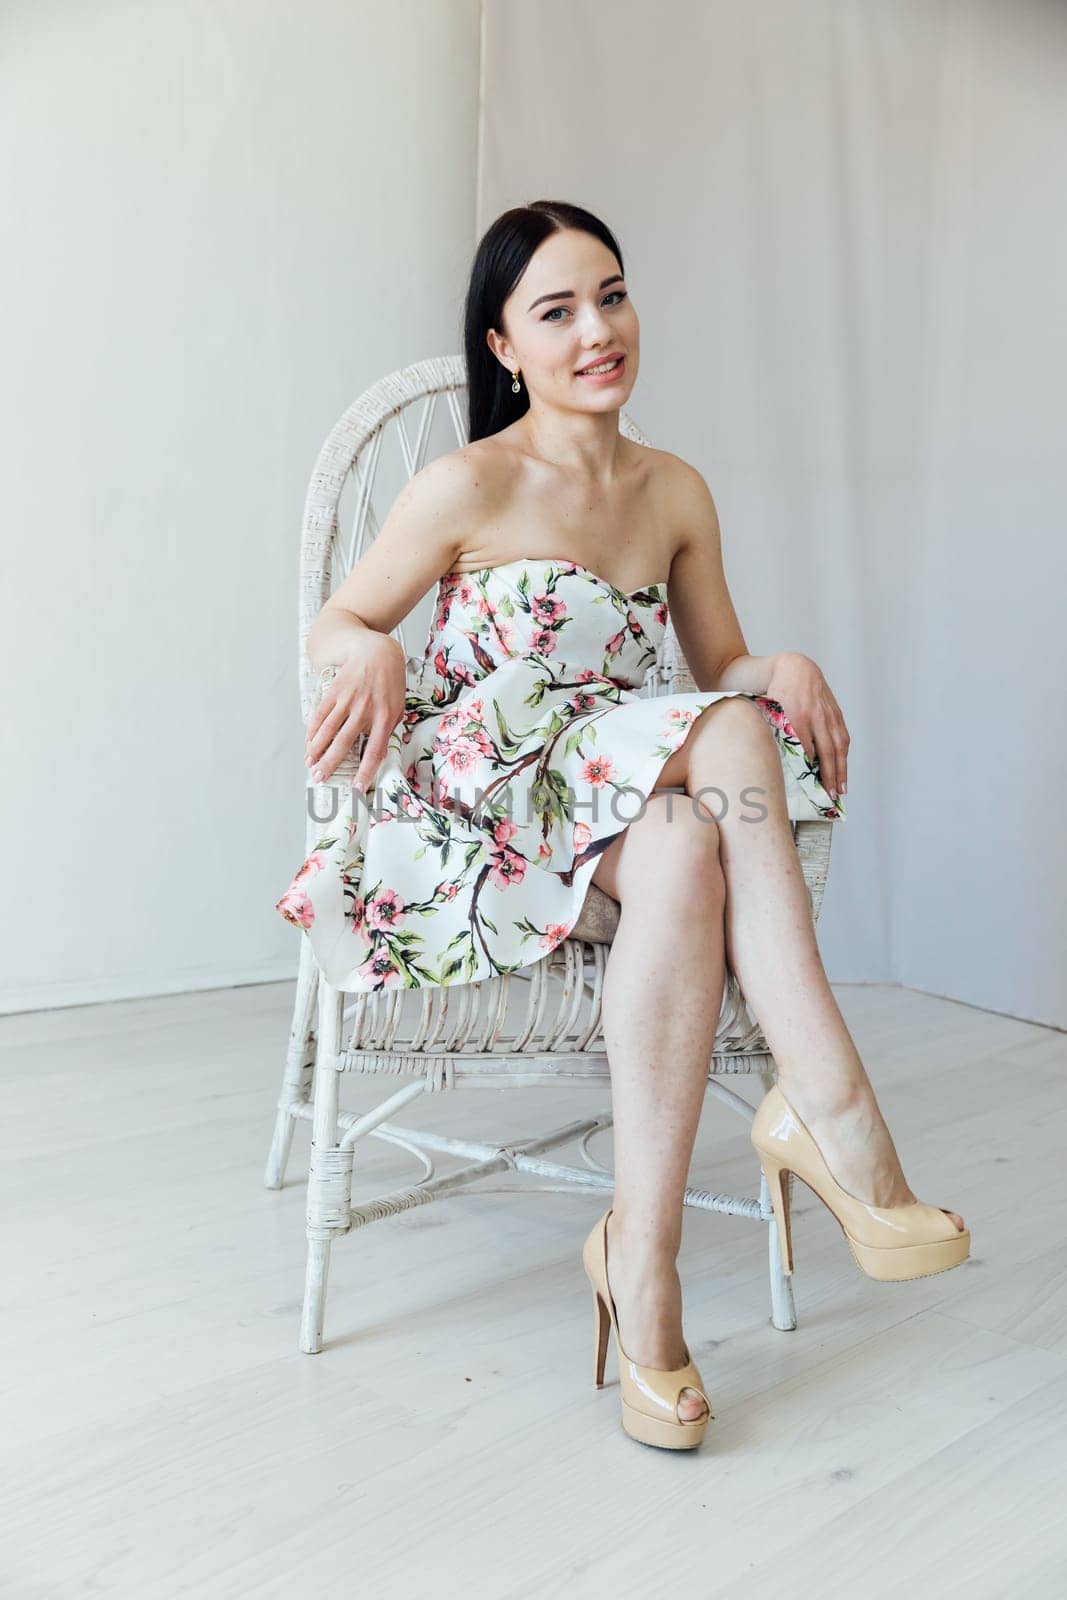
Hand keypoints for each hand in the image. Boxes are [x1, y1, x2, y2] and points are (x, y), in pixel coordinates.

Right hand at [304, 633, 406, 789]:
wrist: (376, 651)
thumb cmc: (390, 681)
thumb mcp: (398, 706)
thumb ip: (388, 729)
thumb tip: (378, 754)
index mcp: (385, 717)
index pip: (373, 751)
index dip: (364, 772)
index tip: (356, 788)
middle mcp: (365, 710)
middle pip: (344, 743)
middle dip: (330, 764)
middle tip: (319, 779)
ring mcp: (348, 700)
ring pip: (328, 729)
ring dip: (316, 749)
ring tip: (310, 765)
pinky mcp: (335, 691)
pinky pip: (321, 714)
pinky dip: (313, 730)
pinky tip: (309, 743)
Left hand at [765, 652, 848, 799]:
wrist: (796, 669)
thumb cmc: (777, 694)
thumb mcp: (771, 713)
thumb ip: (777, 735)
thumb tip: (780, 763)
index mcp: (796, 717)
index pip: (804, 749)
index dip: (808, 771)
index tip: (809, 790)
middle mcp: (816, 717)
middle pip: (825, 751)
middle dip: (828, 776)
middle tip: (830, 796)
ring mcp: (828, 715)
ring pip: (838, 747)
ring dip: (841, 770)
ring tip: (841, 789)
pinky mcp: (836, 714)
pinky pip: (843, 737)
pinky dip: (844, 756)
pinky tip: (843, 769)